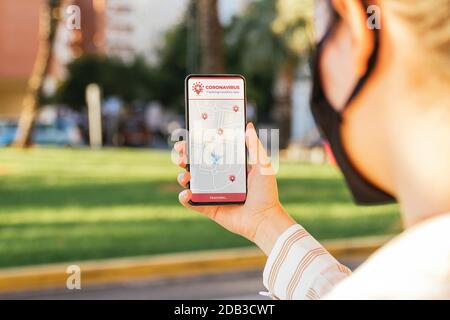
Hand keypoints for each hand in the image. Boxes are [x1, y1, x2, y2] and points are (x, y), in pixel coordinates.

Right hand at [174, 122, 295, 254]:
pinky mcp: (209, 208)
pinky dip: (184, 198)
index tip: (188, 139)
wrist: (265, 219)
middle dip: (183, 159)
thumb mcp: (262, 165)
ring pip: (189, 183)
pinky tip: (187, 193)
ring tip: (186, 175)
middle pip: (194, 166)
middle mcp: (217, 179)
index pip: (208, 152)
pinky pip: (191, 203)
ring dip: (182, 177)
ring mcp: (211, 194)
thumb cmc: (266, 192)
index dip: (195, 145)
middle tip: (181, 156)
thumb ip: (254, 146)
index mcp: (228, 167)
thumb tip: (248, 126)